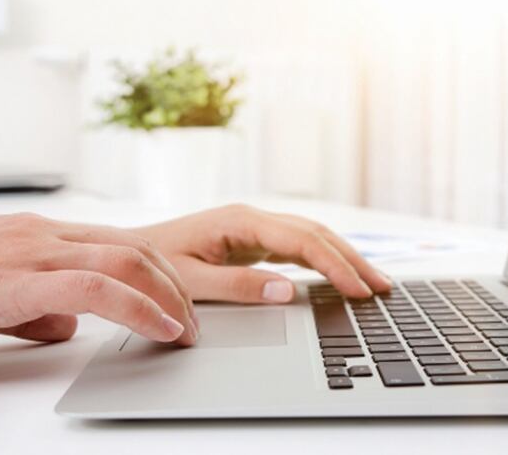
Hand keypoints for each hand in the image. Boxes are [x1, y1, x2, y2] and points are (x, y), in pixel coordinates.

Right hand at [0, 213, 198, 358]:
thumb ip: (35, 307)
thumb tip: (70, 325)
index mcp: (34, 234)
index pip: (116, 245)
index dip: (157, 273)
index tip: (180, 303)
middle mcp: (38, 234)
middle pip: (132, 248)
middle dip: (175, 285)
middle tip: (195, 322)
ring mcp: (26, 252)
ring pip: (123, 261)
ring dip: (167, 297)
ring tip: (187, 331)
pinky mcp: (12, 281)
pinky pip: (93, 289)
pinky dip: (136, 307)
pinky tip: (158, 329)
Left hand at [132, 204, 391, 303]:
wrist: (124, 253)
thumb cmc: (151, 265)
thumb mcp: (192, 280)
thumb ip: (240, 286)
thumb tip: (288, 290)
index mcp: (241, 221)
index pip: (303, 241)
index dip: (336, 266)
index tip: (360, 290)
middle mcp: (252, 218)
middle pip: (316, 233)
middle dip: (352, 259)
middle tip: (383, 288)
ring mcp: (253, 227)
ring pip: (311, 236)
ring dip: (343, 257)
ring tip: (374, 282)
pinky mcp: (251, 239)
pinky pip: (297, 246)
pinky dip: (324, 260)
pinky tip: (340, 275)